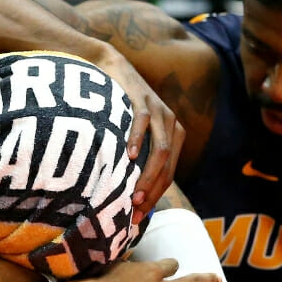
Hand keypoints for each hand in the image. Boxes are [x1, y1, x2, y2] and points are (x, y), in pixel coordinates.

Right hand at [97, 48, 184, 224]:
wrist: (108, 65)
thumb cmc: (116, 107)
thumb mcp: (131, 133)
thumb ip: (136, 157)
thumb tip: (127, 194)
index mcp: (173, 135)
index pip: (168, 174)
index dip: (155, 196)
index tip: (137, 216)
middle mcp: (171, 124)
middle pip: (167, 166)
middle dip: (152, 191)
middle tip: (135, 210)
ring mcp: (159, 110)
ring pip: (160, 150)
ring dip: (147, 174)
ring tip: (134, 193)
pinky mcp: (142, 98)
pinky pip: (143, 123)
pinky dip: (136, 141)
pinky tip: (129, 157)